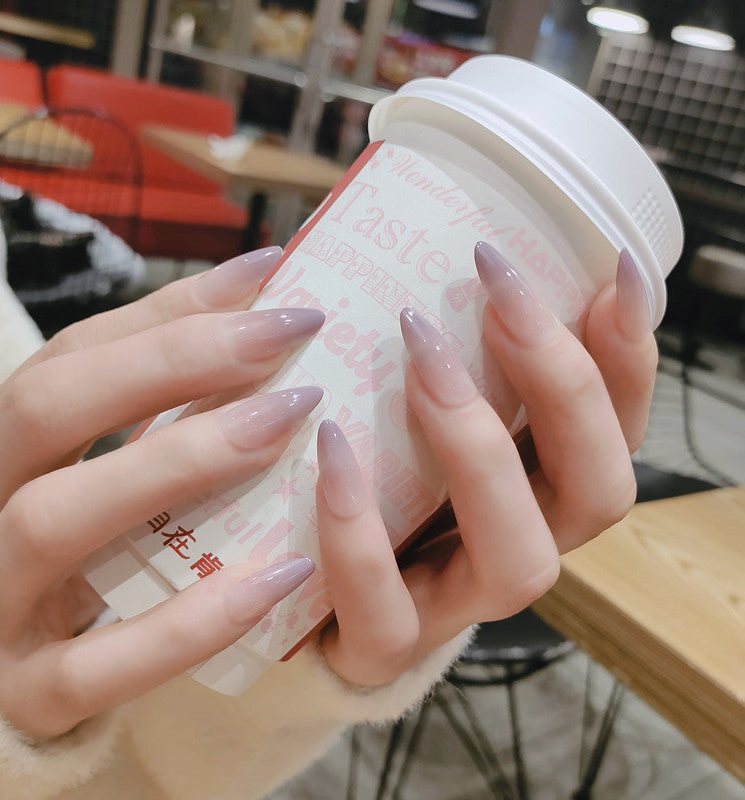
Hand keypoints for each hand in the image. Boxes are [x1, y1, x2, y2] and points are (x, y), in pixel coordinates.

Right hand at [0, 247, 323, 738]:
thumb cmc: (47, 559)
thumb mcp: (72, 470)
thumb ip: (142, 406)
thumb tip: (252, 310)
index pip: (72, 355)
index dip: (171, 310)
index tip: (270, 274)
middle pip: (48, 409)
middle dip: (174, 361)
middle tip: (289, 334)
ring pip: (57, 520)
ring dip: (179, 460)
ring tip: (289, 420)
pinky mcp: (21, 697)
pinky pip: (102, 663)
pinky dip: (194, 620)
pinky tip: (284, 575)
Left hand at [315, 243, 656, 686]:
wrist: (308, 599)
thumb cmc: (372, 479)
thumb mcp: (410, 403)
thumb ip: (444, 343)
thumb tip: (459, 249)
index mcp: (539, 487)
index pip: (617, 426)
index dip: (629, 355)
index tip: (612, 268)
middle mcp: (519, 544)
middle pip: (598, 490)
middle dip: (562, 383)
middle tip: (498, 287)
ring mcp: (456, 604)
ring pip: (520, 560)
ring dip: (478, 448)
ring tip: (422, 354)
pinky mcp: (382, 644)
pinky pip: (385, 609)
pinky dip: (358, 529)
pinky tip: (332, 450)